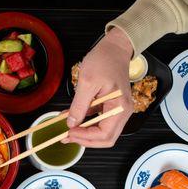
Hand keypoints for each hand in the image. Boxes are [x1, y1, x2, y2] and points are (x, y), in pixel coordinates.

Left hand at [64, 27, 133, 147]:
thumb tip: (72, 123)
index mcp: (120, 107)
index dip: (85, 137)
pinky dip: (84, 123)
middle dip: (85, 140)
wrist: (114, 48)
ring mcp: (117, 110)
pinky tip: (70, 120)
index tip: (69, 132)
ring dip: (83, 134)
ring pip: (101, 132)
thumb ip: (79, 106)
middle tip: (66, 136)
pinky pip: (97, 121)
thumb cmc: (104, 60)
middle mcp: (122, 112)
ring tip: (65, 131)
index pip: (104, 134)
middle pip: (105, 138)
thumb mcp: (87, 82)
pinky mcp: (110, 107)